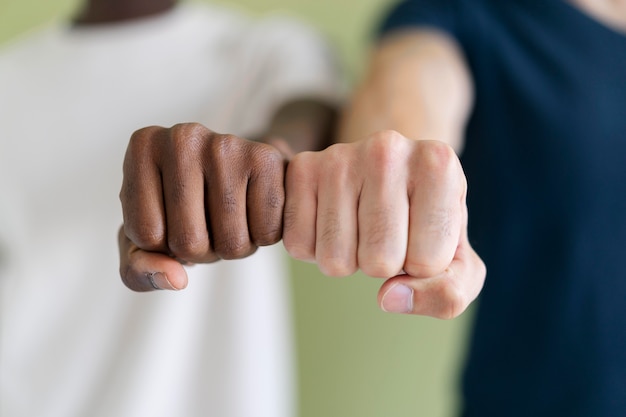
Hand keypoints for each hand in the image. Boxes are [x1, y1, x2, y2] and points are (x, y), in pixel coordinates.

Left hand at [119, 123, 285, 290]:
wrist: (240, 171)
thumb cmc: (184, 207)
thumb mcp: (146, 242)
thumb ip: (139, 270)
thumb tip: (176, 280)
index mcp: (143, 147)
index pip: (146, 236)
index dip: (163, 246)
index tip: (172, 220)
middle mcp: (182, 137)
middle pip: (189, 241)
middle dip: (201, 252)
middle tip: (206, 225)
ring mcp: (227, 144)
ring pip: (231, 243)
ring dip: (233, 249)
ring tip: (230, 219)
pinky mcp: (267, 158)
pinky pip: (267, 232)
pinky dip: (263, 237)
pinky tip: (255, 212)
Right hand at [282, 130, 484, 317]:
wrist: (389, 174)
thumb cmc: (425, 221)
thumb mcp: (456, 262)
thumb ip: (447, 295)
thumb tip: (389, 298)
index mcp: (439, 164)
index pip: (427, 263)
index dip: (423, 266)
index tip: (421, 235)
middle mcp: (388, 149)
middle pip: (378, 261)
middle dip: (383, 265)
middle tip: (387, 233)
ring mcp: (339, 156)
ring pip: (334, 259)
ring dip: (347, 260)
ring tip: (360, 227)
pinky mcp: (302, 168)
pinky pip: (298, 246)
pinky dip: (314, 249)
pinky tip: (332, 222)